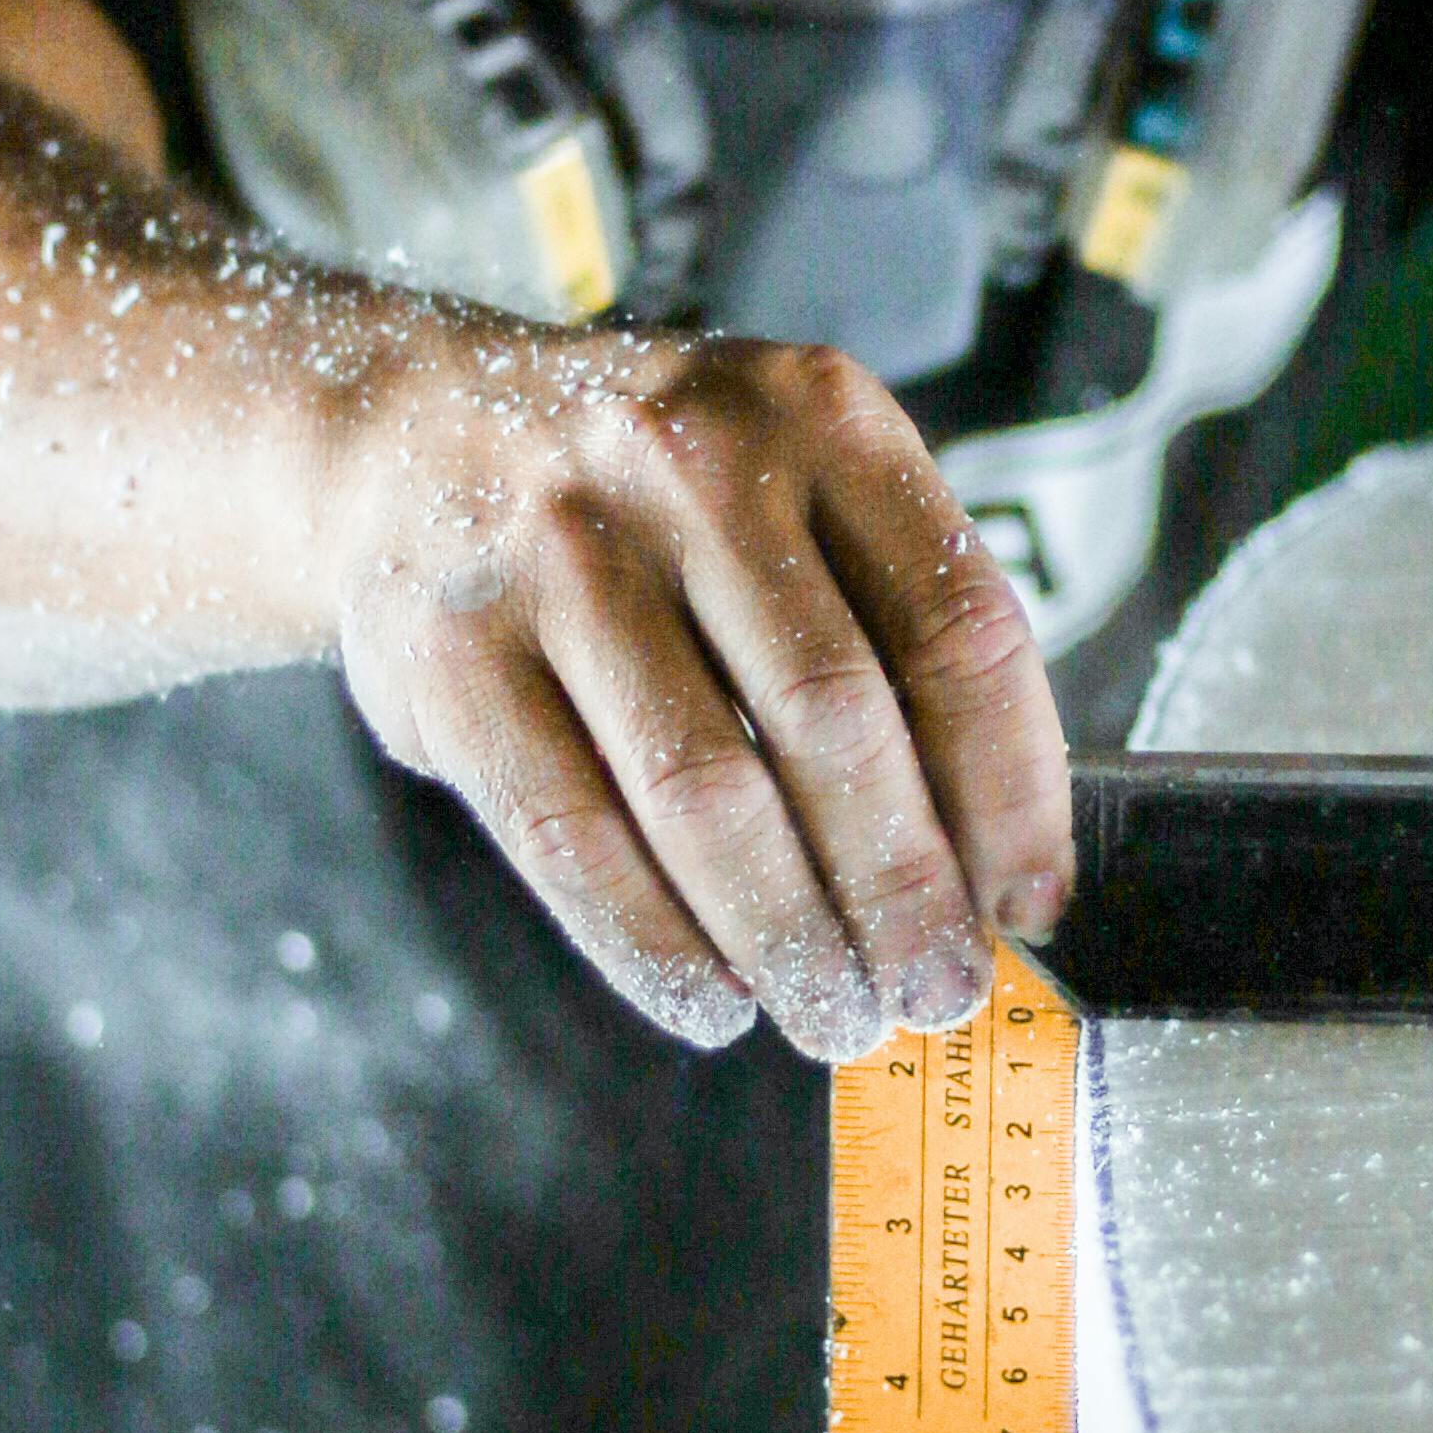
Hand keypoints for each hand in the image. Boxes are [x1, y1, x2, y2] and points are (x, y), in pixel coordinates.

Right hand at [328, 314, 1069, 1060]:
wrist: (403, 435)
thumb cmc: (650, 501)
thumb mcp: (790, 487)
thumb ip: (888, 628)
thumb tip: (991, 866)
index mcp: (818, 417)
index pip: (960, 629)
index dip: (1011, 794)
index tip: (1029, 904)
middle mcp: (689, 466)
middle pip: (836, 724)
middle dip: (903, 894)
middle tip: (934, 992)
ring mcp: (557, 554)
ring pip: (707, 798)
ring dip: (792, 940)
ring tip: (839, 1015)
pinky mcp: (452, 654)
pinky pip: (577, 839)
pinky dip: (658, 947)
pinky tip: (714, 1001)